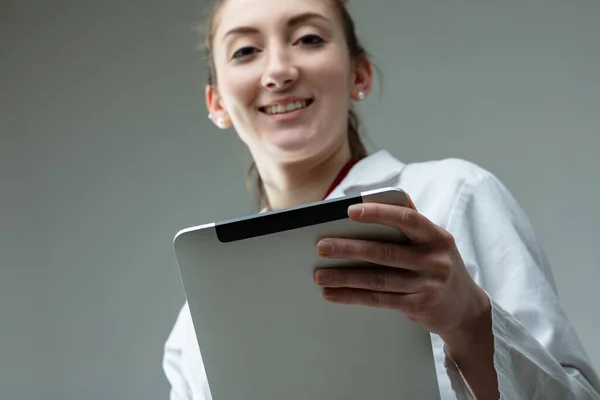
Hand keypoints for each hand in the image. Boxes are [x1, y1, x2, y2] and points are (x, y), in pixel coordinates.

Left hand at [313, 202, 489, 338]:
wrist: (466, 309)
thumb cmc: (439, 266)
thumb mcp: (434, 242)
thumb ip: (409, 224)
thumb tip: (370, 202)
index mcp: (437, 237)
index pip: (407, 219)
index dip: (378, 213)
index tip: (350, 211)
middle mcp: (435, 260)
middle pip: (385, 252)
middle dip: (349, 248)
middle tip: (321, 246)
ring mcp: (428, 286)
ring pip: (378, 279)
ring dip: (344, 277)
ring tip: (319, 275)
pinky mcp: (419, 307)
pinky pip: (379, 300)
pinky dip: (352, 296)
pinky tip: (332, 293)